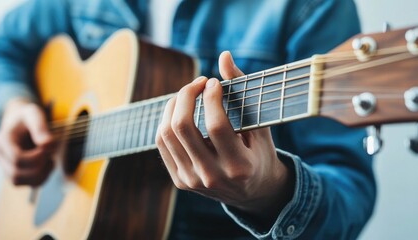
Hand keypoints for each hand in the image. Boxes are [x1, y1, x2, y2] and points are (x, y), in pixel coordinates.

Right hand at [0, 98, 55, 185]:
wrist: (19, 120)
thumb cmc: (27, 116)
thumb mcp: (34, 114)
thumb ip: (40, 127)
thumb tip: (48, 144)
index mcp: (3, 141)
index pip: (17, 159)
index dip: (36, 157)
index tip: (48, 147)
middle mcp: (0, 156)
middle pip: (16, 174)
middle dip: (38, 167)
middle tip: (50, 153)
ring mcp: (5, 166)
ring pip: (19, 182)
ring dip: (40, 175)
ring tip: (50, 160)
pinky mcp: (14, 172)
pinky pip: (26, 184)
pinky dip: (41, 178)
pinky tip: (48, 164)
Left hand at [156, 51, 293, 220]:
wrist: (253, 194)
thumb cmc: (260, 155)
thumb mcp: (260, 127)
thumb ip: (243, 92)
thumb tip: (224, 56)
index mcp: (239, 167)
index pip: (216, 125)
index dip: (211, 97)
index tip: (214, 82)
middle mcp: (212, 177)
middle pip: (182, 127)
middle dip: (186, 95)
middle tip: (198, 83)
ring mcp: (192, 181)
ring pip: (166, 134)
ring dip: (173, 105)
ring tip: (188, 93)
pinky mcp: (180, 181)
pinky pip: (162, 144)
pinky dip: (167, 121)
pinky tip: (179, 110)